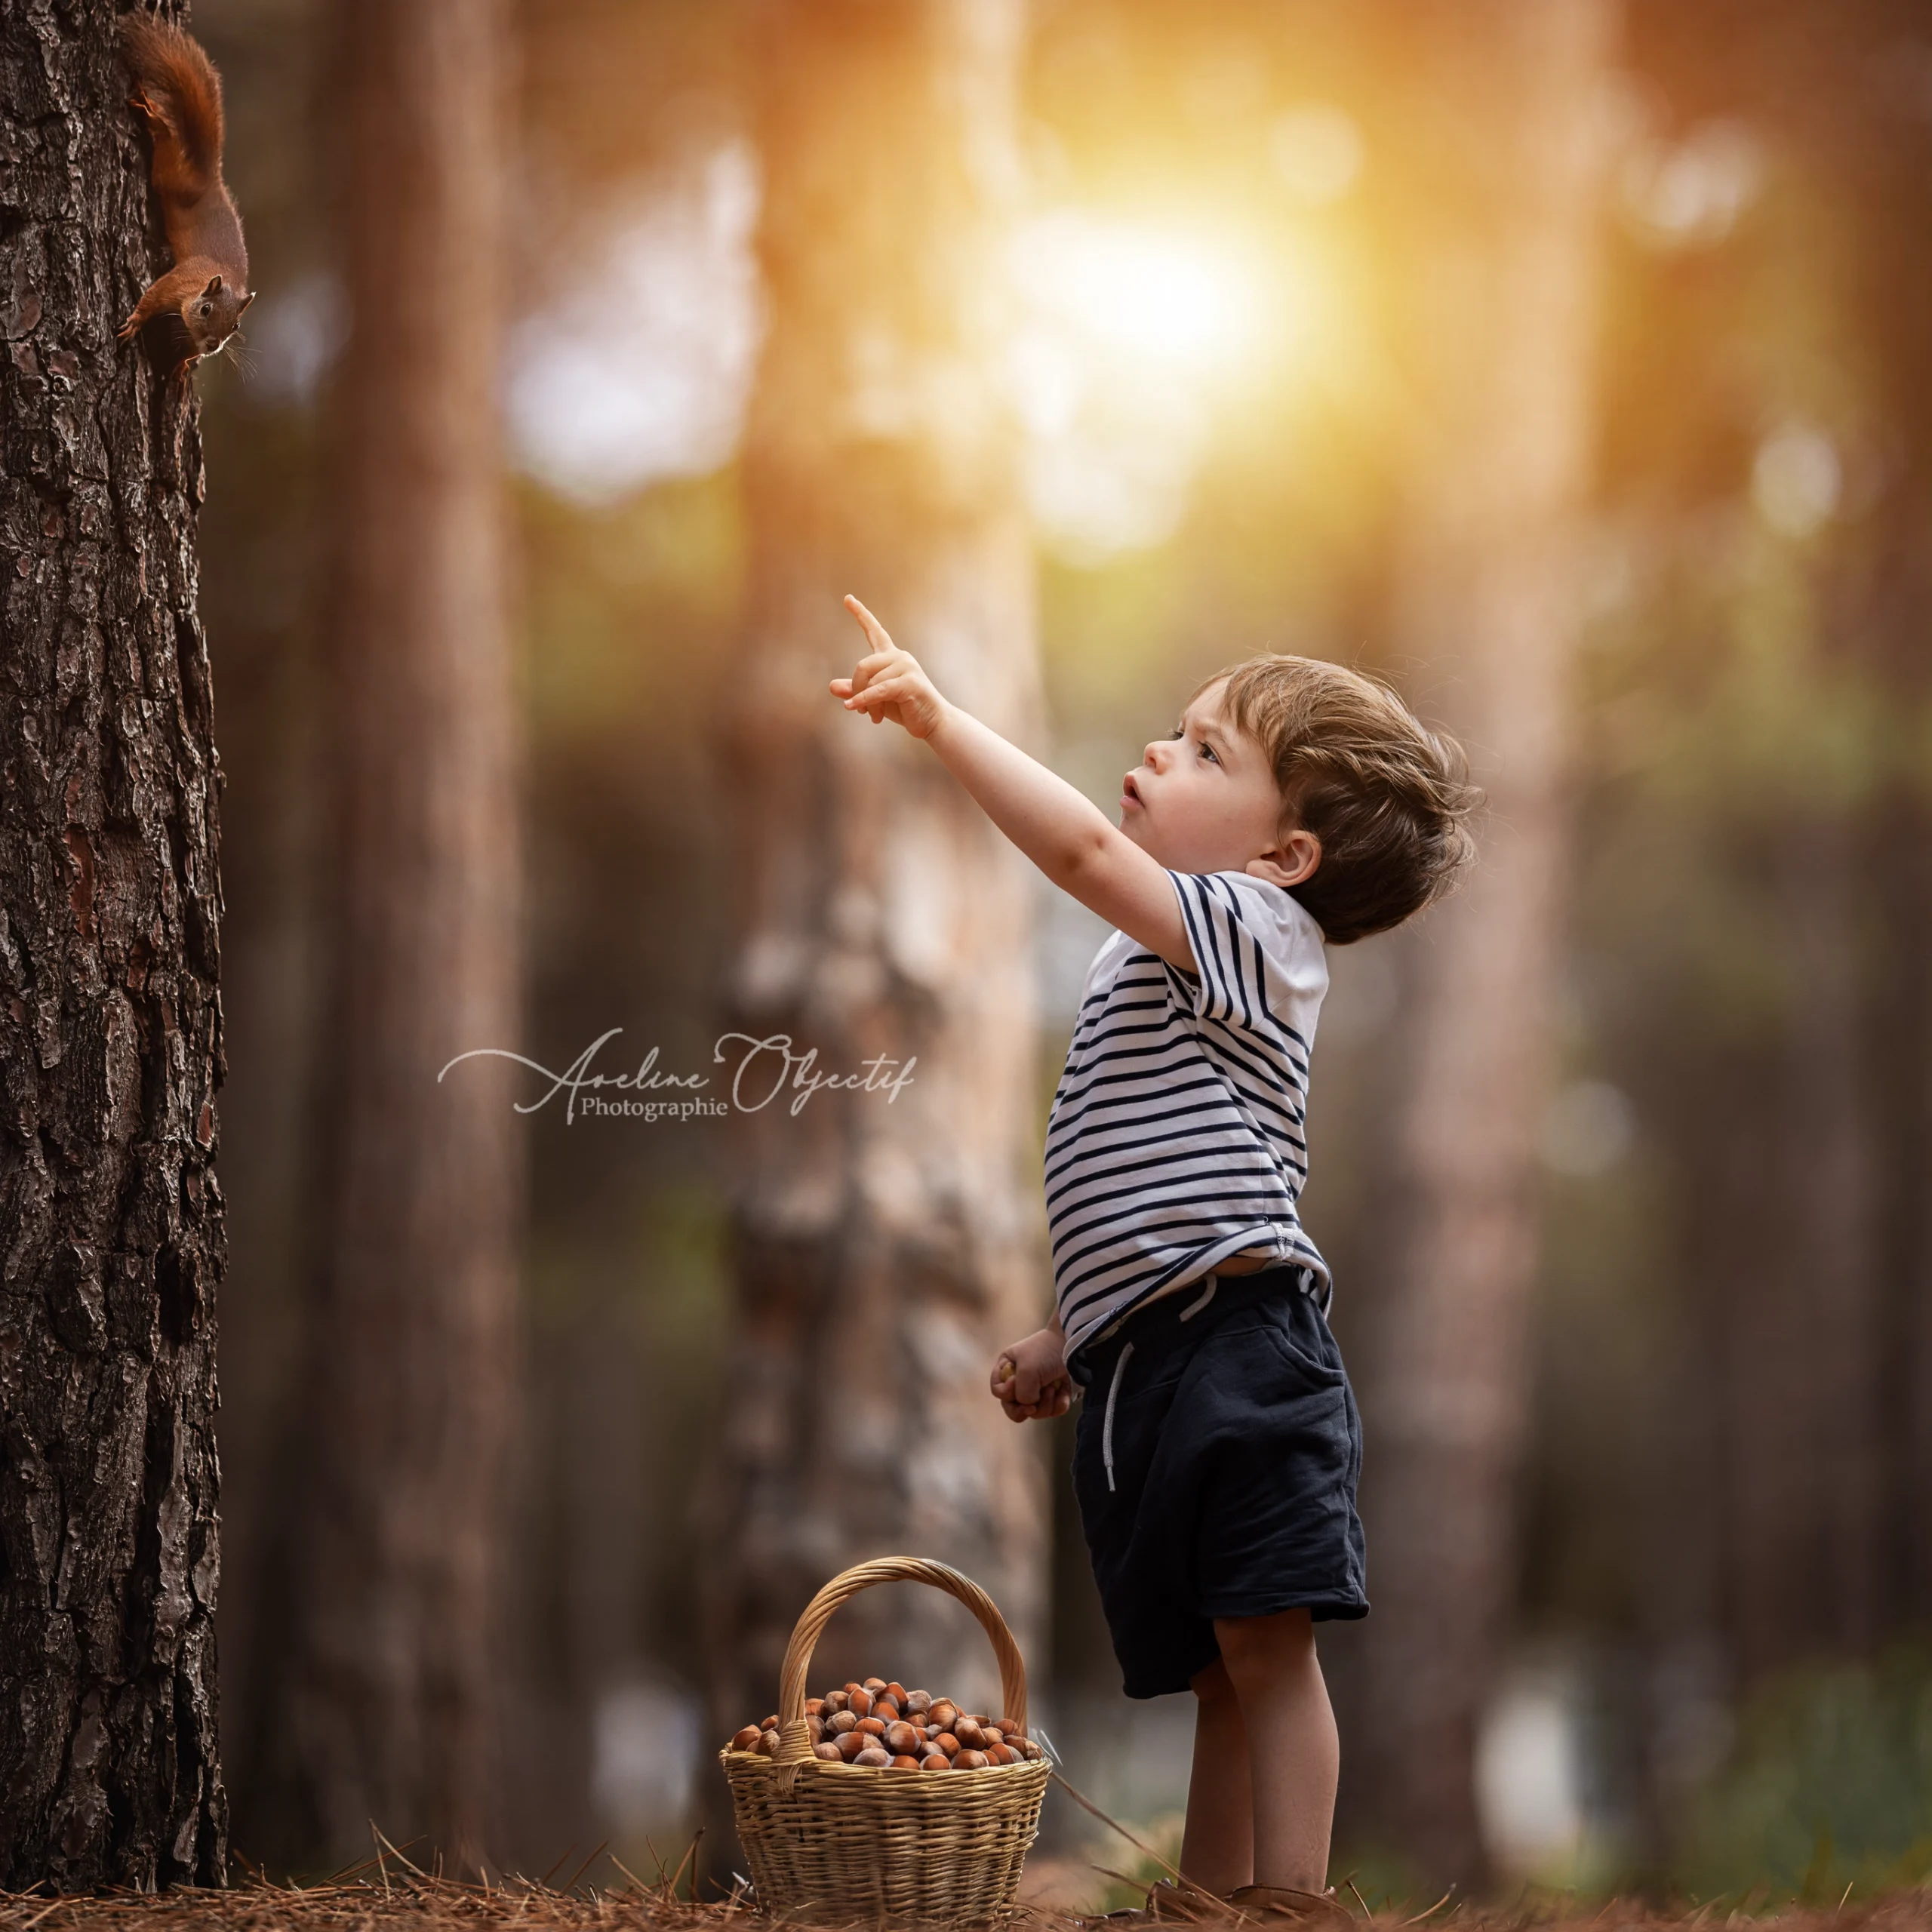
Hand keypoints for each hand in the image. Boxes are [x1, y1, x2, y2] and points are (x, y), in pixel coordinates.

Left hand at [829, 595, 947, 739]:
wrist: (931, 722)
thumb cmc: (904, 708)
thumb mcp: (874, 698)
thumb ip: (855, 691)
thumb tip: (831, 687)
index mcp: (891, 656)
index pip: (874, 631)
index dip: (860, 614)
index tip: (848, 598)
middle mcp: (899, 657)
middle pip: (863, 666)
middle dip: (856, 689)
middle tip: (859, 709)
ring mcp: (906, 668)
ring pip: (870, 681)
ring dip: (865, 703)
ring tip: (873, 717)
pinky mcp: (909, 683)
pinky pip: (878, 690)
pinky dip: (865, 700)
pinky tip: (855, 708)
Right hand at [990, 1327, 1072, 1423]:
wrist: (1073, 1343)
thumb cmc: (1045, 1352)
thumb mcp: (1026, 1371)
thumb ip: (1021, 1394)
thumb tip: (1029, 1407)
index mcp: (1008, 1368)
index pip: (998, 1391)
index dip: (1005, 1393)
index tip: (1015, 1384)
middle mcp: (1021, 1380)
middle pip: (1014, 1408)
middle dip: (1024, 1409)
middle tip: (1032, 1406)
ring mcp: (1040, 1389)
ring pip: (1035, 1412)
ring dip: (1044, 1404)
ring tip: (1052, 1388)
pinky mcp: (1057, 1394)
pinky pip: (1053, 1411)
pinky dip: (1058, 1405)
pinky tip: (1062, 1393)